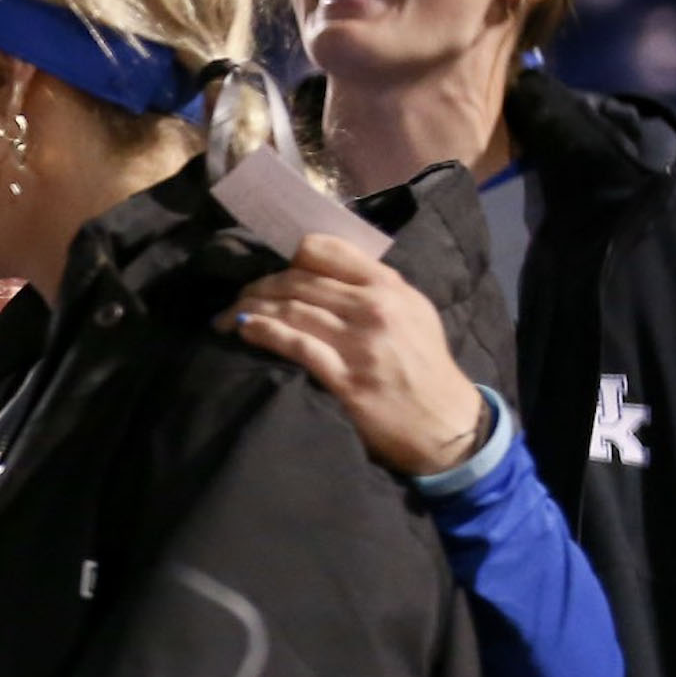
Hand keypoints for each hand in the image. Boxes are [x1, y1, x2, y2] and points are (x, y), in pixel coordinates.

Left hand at [217, 232, 487, 476]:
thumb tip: (314, 268)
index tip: (266, 268)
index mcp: (389, 287)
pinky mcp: (346, 379)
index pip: (325, 252)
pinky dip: (263, 332)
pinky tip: (244, 331)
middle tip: (237, 298)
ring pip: (290, 309)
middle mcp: (375, 309)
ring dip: (249, 309)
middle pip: (297, 281)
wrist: (446, 424)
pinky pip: (295, 345)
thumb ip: (370, 286)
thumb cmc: (422, 365)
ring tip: (229, 317)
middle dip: (257, 287)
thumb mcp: (411, 312)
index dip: (286, 257)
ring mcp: (360, 344)